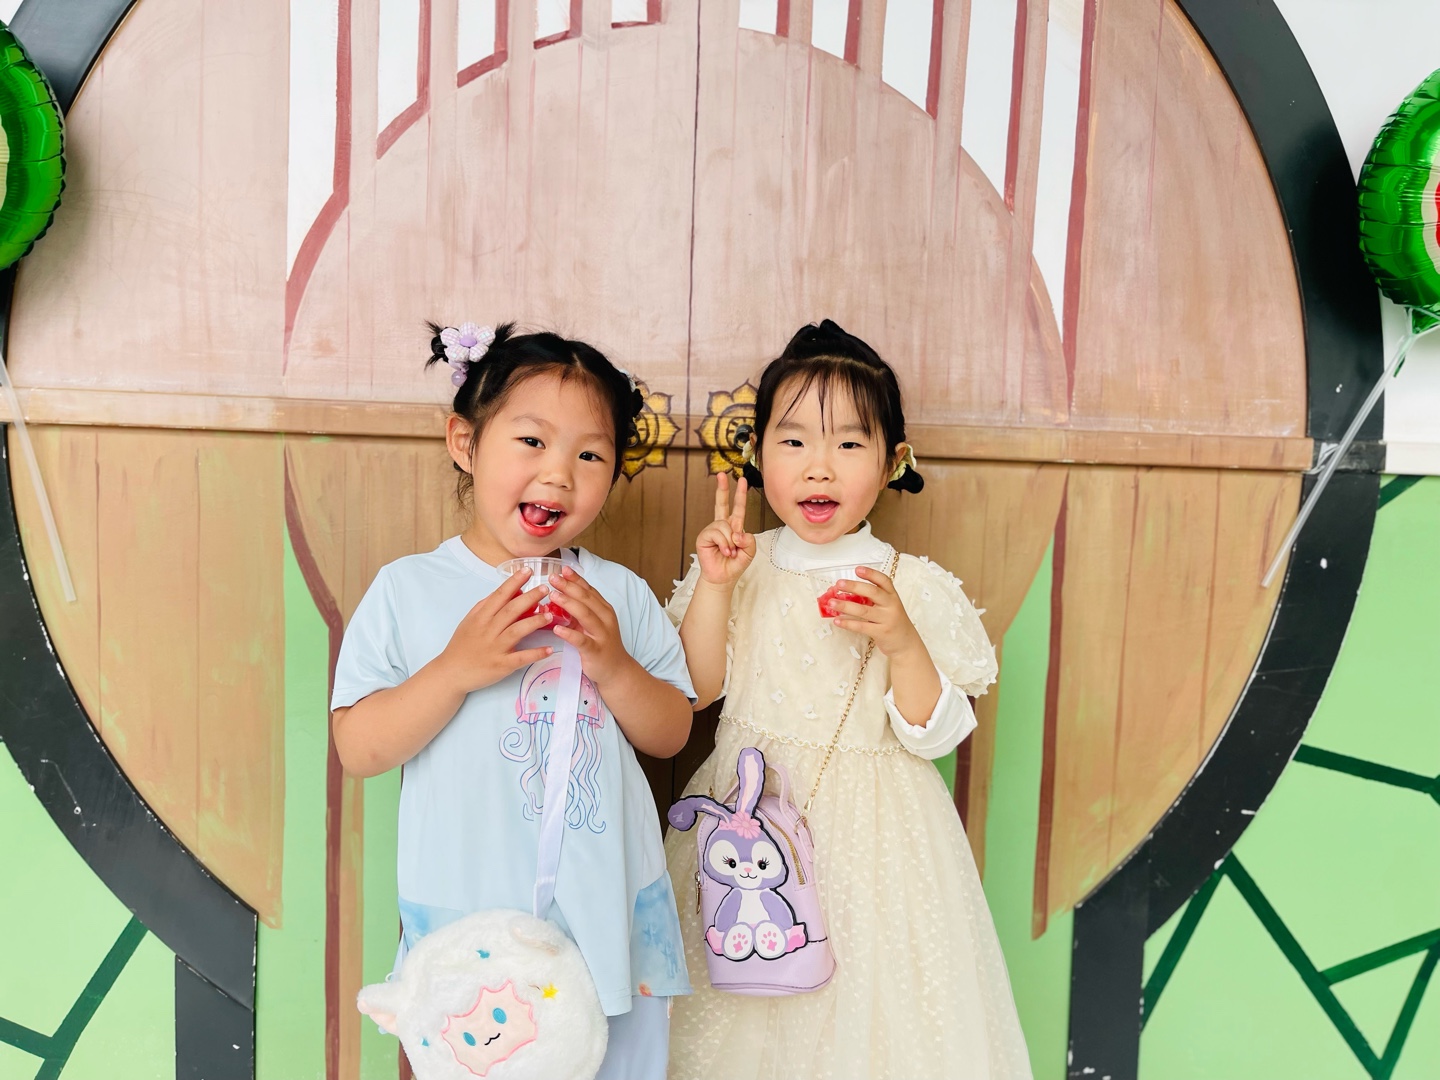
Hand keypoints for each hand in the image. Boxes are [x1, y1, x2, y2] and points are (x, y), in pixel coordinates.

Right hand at [437, 569, 555, 691]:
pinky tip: (549, 649)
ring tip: (550, 615)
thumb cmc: (462, 645)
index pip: (499, 596)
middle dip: (529, 598)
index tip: (528, 570)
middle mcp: (488, 630)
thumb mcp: (470, 620)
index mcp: (480, 617)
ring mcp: (495, 648)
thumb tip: (510, 591)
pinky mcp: (501, 665)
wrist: (451, 673)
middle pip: (510, 611)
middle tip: (545, 589)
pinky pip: (521, 658)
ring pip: (516, 631)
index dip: (514, 582)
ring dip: (534, 622)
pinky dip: (536, 654)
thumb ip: (488, 605)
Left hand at [547, 567, 635, 686]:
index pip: (589, 590)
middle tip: (553, 578)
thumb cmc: (601, 643)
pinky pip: (581, 640)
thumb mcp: (592, 623)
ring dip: (568, 604)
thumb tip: (557, 594)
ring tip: (553, 596)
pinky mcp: (596, 650)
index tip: (562, 569)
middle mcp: (605, 618)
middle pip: (586, 599)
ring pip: (585, 615)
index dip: (576, 579)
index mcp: (604, 609)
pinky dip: (569, 634)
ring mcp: (602, 634)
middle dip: (569, 587)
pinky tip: (557, 629)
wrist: (616, 670)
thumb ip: (578, 609)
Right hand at [695, 472, 755, 586]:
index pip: (738, 508)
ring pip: (724, 525)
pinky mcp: (704, 536)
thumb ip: (749, 540)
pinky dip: (724, 543)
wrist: (723, 578)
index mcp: (734, 526)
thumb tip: (737, 532)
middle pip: (721, 503)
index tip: (742, 480)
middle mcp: (722, 525)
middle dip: (722, 488)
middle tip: (722, 474)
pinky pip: (717, 533)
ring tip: (730, 552)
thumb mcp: (749, 552)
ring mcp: (712, 530)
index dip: (740, 494)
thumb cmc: (735, 564)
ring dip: (731, 541)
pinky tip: (724, 551)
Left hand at [830, 567, 926, 659]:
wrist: (906, 643)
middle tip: (839, 584)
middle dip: (854, 587)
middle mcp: (891, 605)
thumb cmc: (893, 622)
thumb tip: (844, 594)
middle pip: (872, 592)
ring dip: (845, 606)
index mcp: (892, 596)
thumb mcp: (887, 607)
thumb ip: (871, 600)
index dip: (870, 574)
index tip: (857, 569)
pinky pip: (861, 627)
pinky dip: (848, 623)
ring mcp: (887, 619)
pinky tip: (837, 620)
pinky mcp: (881, 633)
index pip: (883, 581)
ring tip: (831, 603)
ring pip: (863, 610)